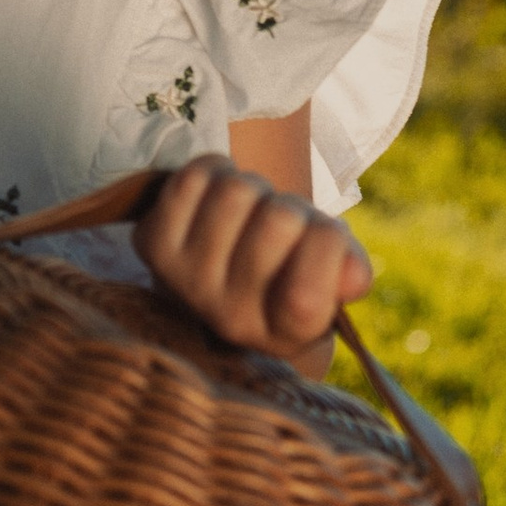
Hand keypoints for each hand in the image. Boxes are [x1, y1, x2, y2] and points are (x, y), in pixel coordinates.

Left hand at [135, 154, 372, 372]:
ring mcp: (186, 282)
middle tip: (285, 221)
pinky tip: (219, 197)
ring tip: (253, 209)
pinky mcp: (152, 245)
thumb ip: (350, 273)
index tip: (322, 241)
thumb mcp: (330, 281)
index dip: (326, 250)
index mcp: (285, 334)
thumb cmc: (287, 277)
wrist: (213, 293)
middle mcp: (231, 317)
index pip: (308, 297)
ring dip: (253, 188)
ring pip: (236, 191)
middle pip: (279, 220)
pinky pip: (195, 178)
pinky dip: (216, 170)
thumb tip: (353, 272)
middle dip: (292, 207)